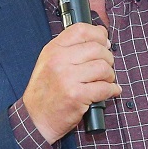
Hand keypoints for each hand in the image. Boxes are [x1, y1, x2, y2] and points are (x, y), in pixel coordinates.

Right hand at [21, 23, 119, 141]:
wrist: (36, 118)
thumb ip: (72, 49)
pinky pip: (105, 87)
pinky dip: (112, 90)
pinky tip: (111, 91)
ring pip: (103, 68)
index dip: (98, 34)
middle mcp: (59, 61)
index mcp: (53, 50)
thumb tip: (102, 37)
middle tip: (106, 68)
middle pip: (97, 49)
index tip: (104, 42)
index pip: (81, 30)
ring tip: (106, 81)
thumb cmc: (47, 91)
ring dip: (110, 75)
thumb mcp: (50, 62)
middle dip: (108, 58)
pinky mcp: (77, 96)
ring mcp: (67, 78)